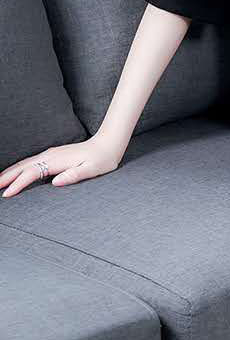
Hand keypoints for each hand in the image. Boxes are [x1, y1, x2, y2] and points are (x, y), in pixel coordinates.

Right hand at [0, 134, 125, 197]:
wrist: (108, 144)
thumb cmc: (102, 160)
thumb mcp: (92, 169)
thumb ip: (74, 175)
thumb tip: (56, 181)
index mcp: (57, 161)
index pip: (32, 173)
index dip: (18, 184)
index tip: (7, 195)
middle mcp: (50, 155)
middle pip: (23, 167)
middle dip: (6, 177)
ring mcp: (50, 153)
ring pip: (25, 163)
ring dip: (10, 172)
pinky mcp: (52, 154)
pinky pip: (30, 162)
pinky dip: (18, 168)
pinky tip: (14, 173)